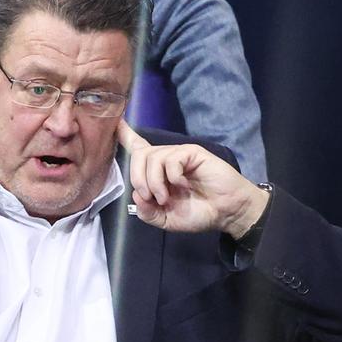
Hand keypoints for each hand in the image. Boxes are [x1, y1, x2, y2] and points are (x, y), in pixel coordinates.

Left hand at [117, 120, 268, 237]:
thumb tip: (136, 196)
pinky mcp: (193, 153)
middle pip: (139, 155)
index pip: (137, 148)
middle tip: (150, 198)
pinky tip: (182, 185)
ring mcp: (179, 154)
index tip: (115, 122)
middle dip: (137, 178)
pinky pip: (171, 159)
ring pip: (152, 158)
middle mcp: (166, 159)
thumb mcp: (166, 220)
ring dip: (154, 182)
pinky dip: (172, 176)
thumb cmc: (199, 213)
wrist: (226, 213)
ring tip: (166, 198)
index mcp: (157, 172)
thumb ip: (147, 212)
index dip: (125, 135)